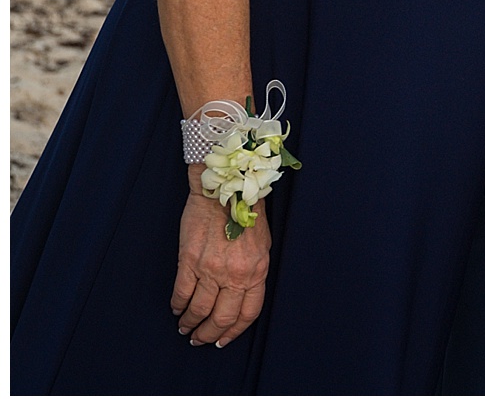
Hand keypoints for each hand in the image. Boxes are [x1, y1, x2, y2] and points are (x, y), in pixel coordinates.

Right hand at [170, 172, 270, 347]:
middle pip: (222, 317)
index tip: (224, 340)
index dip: (234, 331)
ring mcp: (211, 269)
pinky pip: (182, 293)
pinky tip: (176, 310)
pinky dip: (178, 306)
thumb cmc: (246, 216)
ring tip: (185, 328)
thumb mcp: (262, 247)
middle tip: (200, 339)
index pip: (248, 313)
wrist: (225, 191)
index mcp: (256, 271)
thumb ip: (252, 273)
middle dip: (210, 334)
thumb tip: (241, 295)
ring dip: (190, 323)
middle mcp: (235, 274)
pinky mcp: (189, 261)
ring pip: (199, 309)